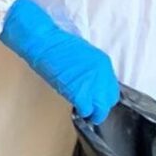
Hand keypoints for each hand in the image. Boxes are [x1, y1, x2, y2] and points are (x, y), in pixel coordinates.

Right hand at [0, 0, 119, 123]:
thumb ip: (90, 69)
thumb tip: (89, 81)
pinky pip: (86, 110)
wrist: (45, 42)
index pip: (111, 88)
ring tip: (82, 110)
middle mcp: (103, 76)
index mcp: (104, 64)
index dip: (102, 95)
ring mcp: (94, 86)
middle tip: (89, 107)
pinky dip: (81, 112)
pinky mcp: (81, 94)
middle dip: (99, 105)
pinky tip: (74, 108)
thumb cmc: (56, 44)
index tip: (94, 97)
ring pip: (100, 109)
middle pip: (108, 100)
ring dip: (91, 112)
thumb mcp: (81, 54)